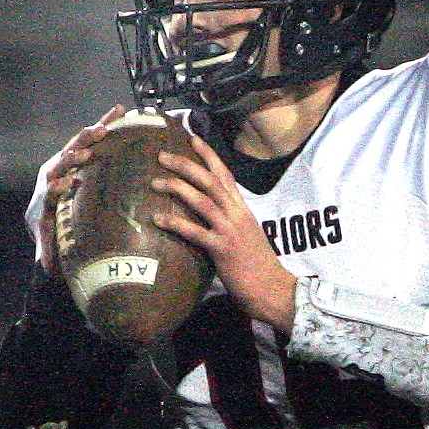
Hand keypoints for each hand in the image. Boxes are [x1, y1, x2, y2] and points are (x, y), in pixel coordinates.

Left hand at [37, 105, 126, 271]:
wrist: (46, 219)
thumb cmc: (50, 233)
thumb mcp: (47, 244)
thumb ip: (46, 253)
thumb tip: (46, 267)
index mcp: (45, 194)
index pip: (50, 188)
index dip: (59, 185)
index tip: (70, 182)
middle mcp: (53, 173)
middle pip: (64, 159)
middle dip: (78, 150)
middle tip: (92, 143)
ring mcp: (65, 161)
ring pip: (78, 143)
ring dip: (94, 133)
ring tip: (111, 123)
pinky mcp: (77, 155)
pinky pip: (92, 138)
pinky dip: (106, 124)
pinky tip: (120, 113)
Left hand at [151, 132, 296, 333]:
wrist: (273, 290)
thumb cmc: (258, 267)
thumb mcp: (247, 236)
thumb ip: (230, 222)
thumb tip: (211, 217)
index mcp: (243, 210)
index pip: (225, 174)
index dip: (208, 155)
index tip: (192, 139)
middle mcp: (237, 215)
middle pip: (210, 180)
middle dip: (185, 164)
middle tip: (162, 155)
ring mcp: (230, 231)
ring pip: (202, 200)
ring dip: (176, 187)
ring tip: (155, 182)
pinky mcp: (223, 250)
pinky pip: (195, 232)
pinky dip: (175, 223)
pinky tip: (157, 219)